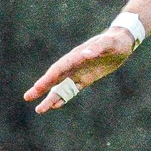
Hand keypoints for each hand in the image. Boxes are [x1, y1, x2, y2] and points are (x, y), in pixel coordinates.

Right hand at [24, 27, 139, 112]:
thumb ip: (97, 48)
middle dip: (41, 88)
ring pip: (61, 87)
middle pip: (54, 79)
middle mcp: (74, 65)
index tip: (37, 87)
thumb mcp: (109, 44)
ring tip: (39, 109)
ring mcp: (79, 73)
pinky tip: (55, 105)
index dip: (47, 79)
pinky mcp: (86, 79)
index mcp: (76, 56)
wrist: (122, 41)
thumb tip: (85, 54)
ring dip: (51, 97)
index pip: (58, 69)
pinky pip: (72, 90)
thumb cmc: (115, 41)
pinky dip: (64, 97)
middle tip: (27, 97)